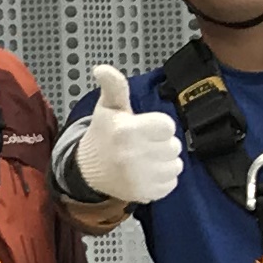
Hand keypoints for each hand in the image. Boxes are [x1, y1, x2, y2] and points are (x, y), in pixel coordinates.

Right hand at [63, 65, 183, 207]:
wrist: (87, 169)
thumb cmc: (104, 135)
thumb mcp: (108, 108)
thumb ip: (114, 86)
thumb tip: (102, 69)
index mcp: (126, 131)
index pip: (168, 126)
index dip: (158, 125)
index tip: (145, 128)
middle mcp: (133, 156)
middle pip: (174, 146)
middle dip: (162, 143)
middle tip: (143, 144)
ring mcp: (139, 178)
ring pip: (176, 165)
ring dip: (165, 161)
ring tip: (146, 159)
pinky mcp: (145, 194)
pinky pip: (171, 183)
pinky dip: (163, 179)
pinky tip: (146, 173)